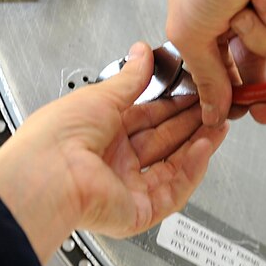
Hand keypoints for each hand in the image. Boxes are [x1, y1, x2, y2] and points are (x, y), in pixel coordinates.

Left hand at [0, 42, 228, 263]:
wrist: (47, 174)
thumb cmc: (57, 135)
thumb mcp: (101, 95)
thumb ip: (130, 78)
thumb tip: (142, 53)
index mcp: (100, 134)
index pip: (147, 118)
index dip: (173, 104)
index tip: (195, 91)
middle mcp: (113, 162)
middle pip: (163, 141)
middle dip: (191, 123)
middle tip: (215, 106)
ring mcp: (126, 188)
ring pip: (173, 166)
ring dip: (198, 145)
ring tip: (218, 124)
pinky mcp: (137, 211)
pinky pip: (173, 190)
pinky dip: (192, 169)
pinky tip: (205, 147)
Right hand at [167, 0, 265, 125]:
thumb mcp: (190, 35)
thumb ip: (205, 79)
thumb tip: (211, 111)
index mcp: (201, 22)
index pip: (215, 69)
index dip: (224, 93)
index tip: (230, 112)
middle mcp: (233, 17)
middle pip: (250, 66)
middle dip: (258, 89)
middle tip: (264, 110)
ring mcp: (264, 10)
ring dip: (257, 31)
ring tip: (246, 6)